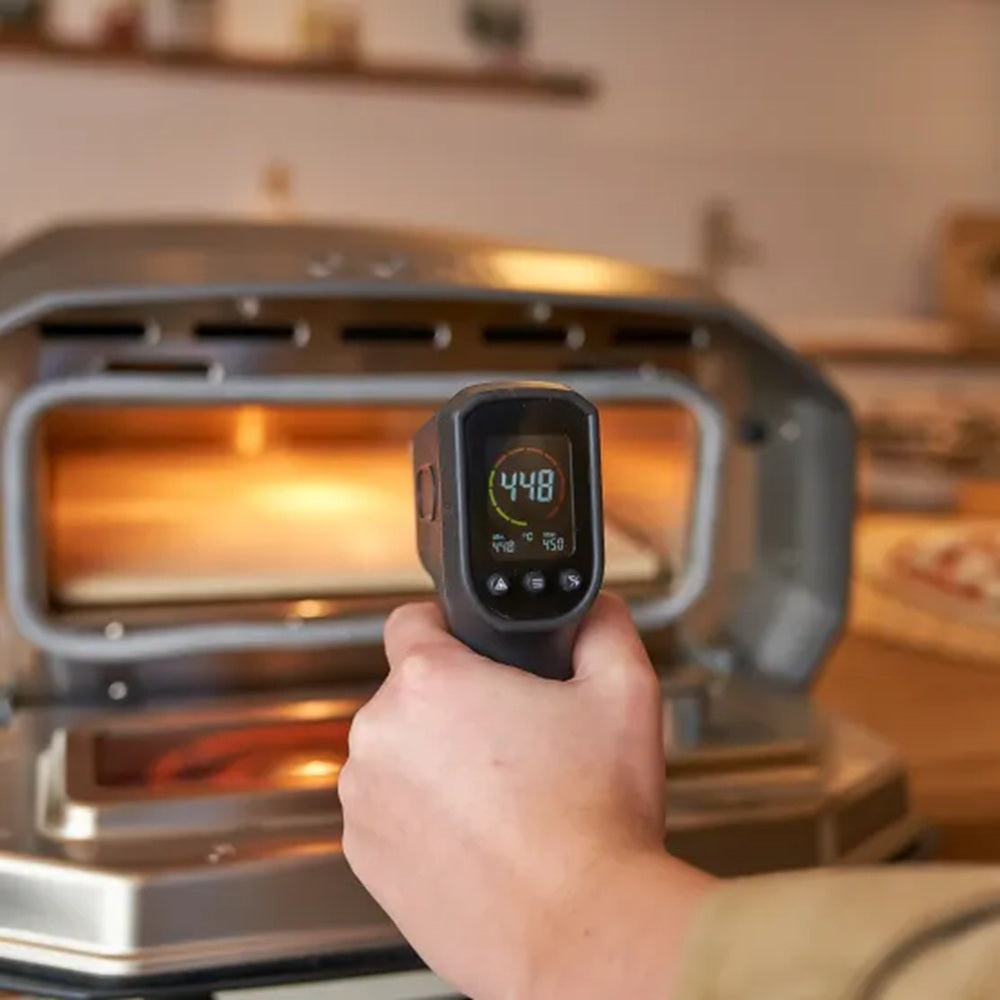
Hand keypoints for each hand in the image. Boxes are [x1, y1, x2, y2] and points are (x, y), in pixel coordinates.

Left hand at [339, 594, 713, 998]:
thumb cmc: (595, 819)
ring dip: (436, 764)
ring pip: (399, 755)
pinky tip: (479, 837)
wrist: (580, 930)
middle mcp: (380, 735)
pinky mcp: (364, 858)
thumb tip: (595, 609)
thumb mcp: (624, 694)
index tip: (471, 649)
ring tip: (502, 797)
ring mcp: (365, 801)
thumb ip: (603, 629)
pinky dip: (423, 817)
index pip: (411, 620)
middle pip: (411, 694)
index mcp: (430, 682)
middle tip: (514, 738)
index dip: (446, 627)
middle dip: (456, 706)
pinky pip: (390, 813)